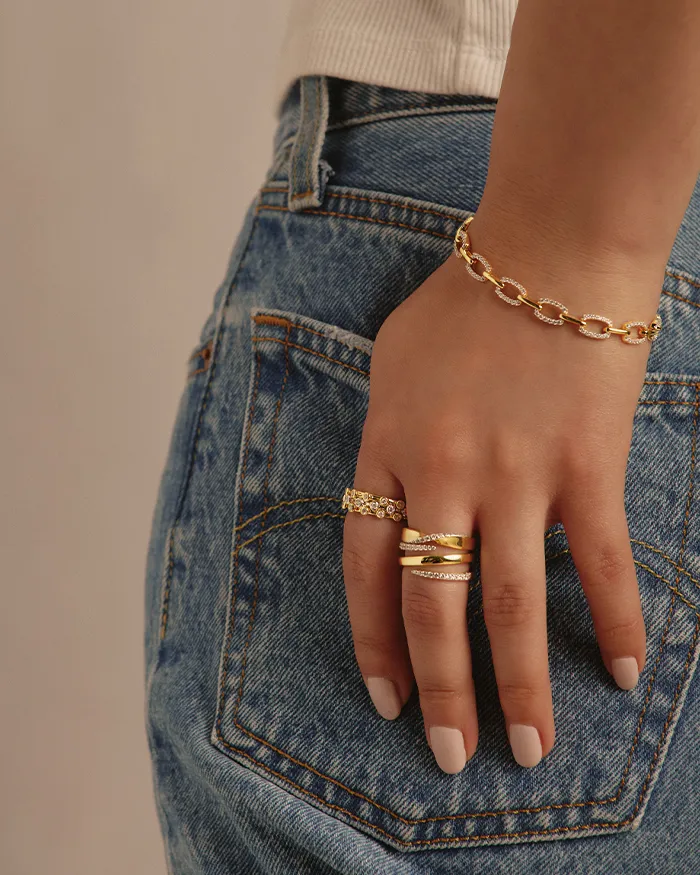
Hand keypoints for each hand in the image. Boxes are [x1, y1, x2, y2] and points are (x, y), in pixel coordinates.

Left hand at [342, 227, 653, 772]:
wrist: (546, 252)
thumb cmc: (461, 302)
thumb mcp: (389, 365)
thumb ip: (382, 437)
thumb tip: (389, 496)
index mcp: (387, 452)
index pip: (367, 572)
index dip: (374, 645)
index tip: (387, 700)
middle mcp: (444, 476)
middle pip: (434, 605)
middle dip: (442, 691)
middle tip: (452, 757)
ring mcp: (517, 475)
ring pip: (513, 603)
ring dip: (520, 685)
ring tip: (527, 749)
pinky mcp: (586, 468)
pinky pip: (600, 562)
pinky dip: (616, 621)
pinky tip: (625, 676)